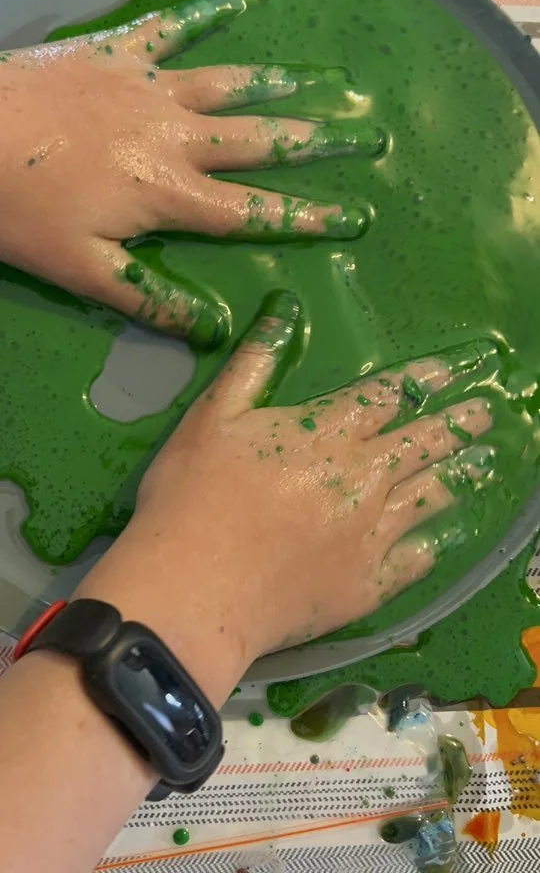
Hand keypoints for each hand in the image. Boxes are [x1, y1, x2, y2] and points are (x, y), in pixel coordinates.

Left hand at [0, 0, 381, 346]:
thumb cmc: (20, 207)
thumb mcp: (80, 269)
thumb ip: (148, 297)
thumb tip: (213, 329)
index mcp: (169, 194)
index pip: (252, 211)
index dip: (306, 216)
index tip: (355, 215)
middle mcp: (175, 136)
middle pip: (259, 141)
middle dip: (317, 142)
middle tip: (366, 134)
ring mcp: (150, 87)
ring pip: (229, 86)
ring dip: (280, 86)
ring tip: (326, 83)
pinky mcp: (119, 52)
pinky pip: (173, 29)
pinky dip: (208, 14)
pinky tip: (241, 2)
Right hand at [77, 292, 493, 699]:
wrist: (196, 589)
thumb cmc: (192, 495)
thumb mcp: (212, 415)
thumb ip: (254, 363)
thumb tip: (286, 309)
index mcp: (327, 432)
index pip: (389, 395)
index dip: (426, 379)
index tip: (459, 369)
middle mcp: (363, 478)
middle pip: (423, 443)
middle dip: (459, 424)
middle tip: (487, 414)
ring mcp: (372, 533)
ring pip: (429, 497)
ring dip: (458, 476)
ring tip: (482, 464)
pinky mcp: (367, 584)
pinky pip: (412, 561)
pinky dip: (428, 546)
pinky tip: (437, 541)